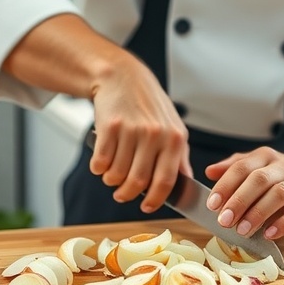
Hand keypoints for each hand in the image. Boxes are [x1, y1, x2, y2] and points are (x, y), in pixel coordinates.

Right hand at [89, 49, 191, 212]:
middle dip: (127, 194)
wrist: (122, 77)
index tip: (147, 207)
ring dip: (111, 181)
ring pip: (117, 175)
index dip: (155, 200)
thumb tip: (185, 185)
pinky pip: (100, 163)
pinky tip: (101, 163)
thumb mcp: (172, 127)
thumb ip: (179, 157)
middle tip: (121, 194)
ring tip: (111, 175)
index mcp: (174, 138)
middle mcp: (154, 134)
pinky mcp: (109, 127)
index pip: (166, 181)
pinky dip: (98, 169)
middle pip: (138, 182)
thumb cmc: (149, 105)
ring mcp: (131, 130)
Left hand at [204, 146, 283, 239]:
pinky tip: (269, 234)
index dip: (226, 185)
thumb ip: (232, 168)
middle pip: (260, 180)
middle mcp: (283, 167)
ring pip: (279, 194)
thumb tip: (209, 172)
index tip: (212, 204)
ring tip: (242, 230)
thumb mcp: (256, 165)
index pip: (243, 167)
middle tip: (224, 220)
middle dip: (240, 201)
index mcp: (265, 157)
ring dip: (258, 213)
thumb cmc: (278, 174)